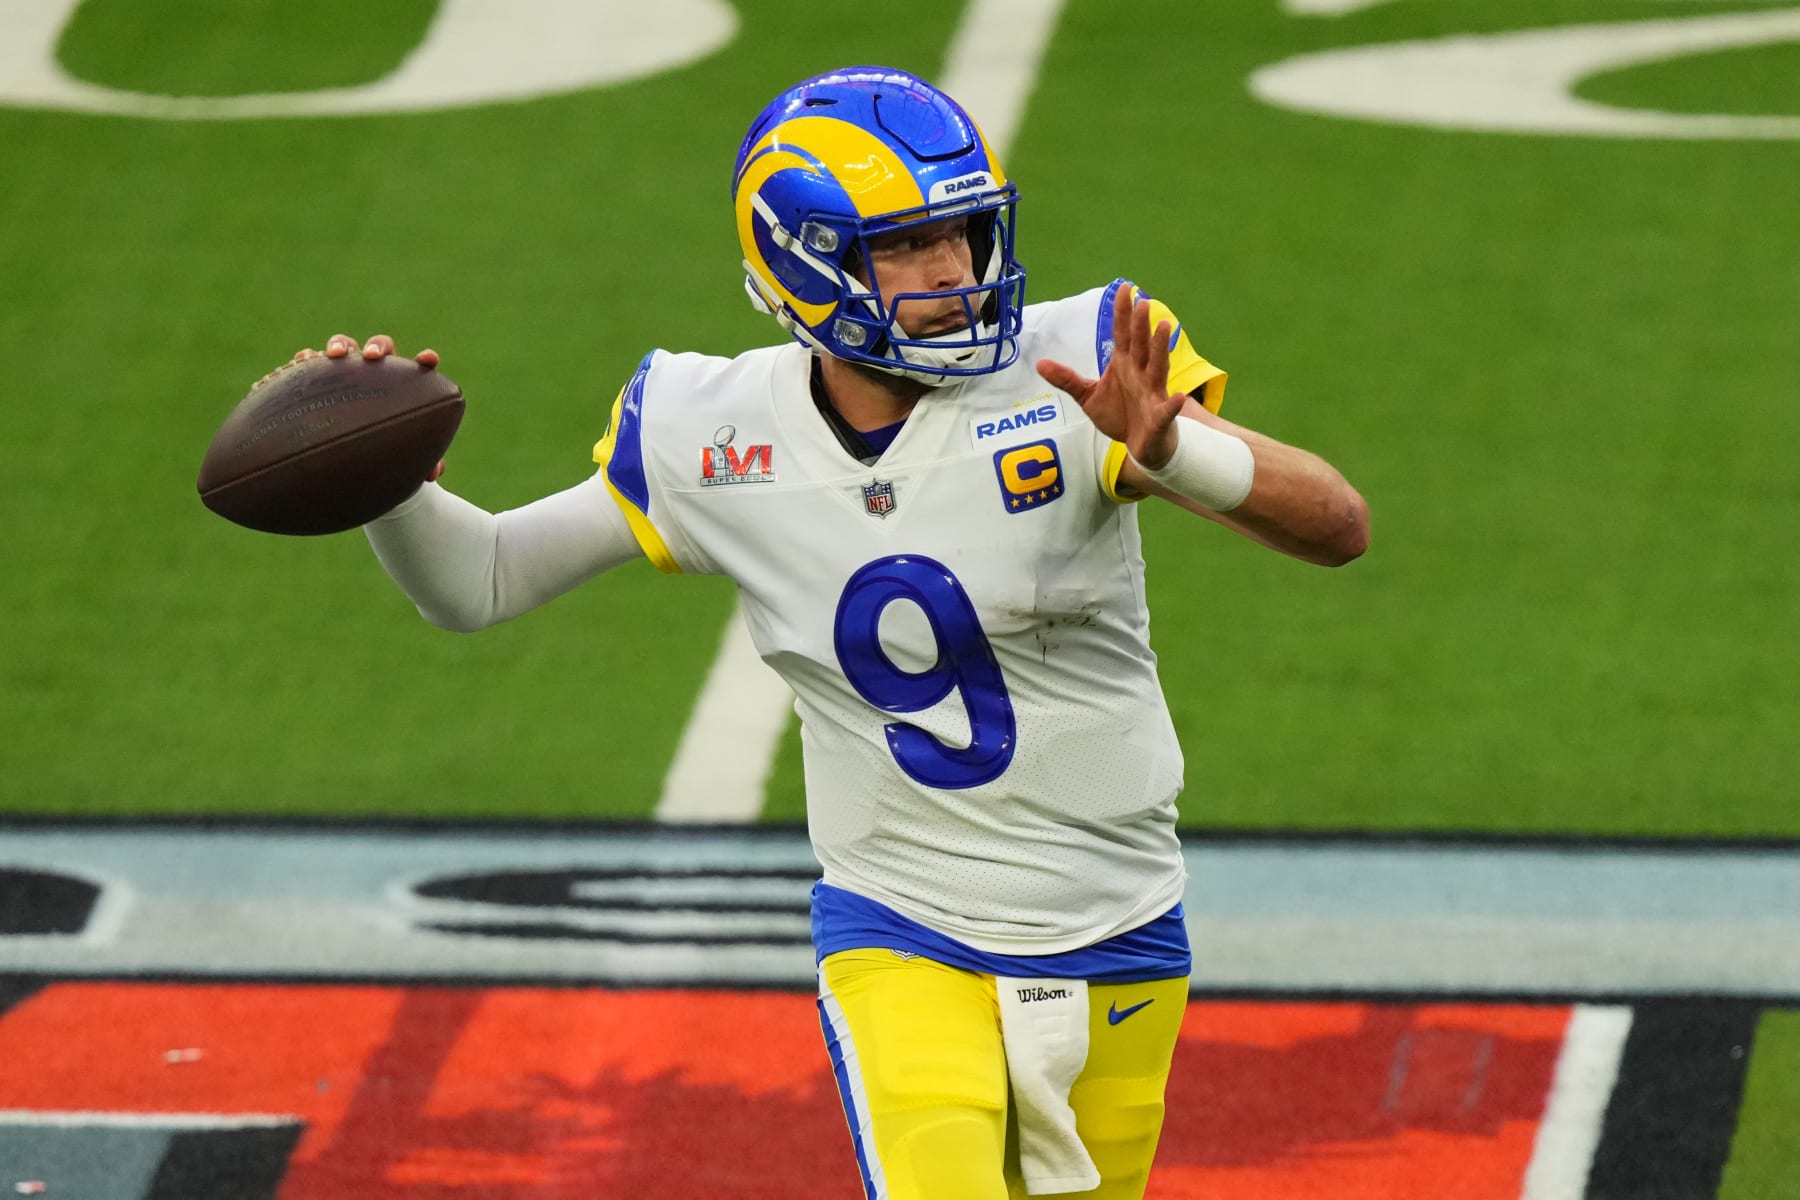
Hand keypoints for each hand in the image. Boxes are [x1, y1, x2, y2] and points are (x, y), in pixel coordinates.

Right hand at [286, 333, 447, 481]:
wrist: (347, 458)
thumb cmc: (383, 453)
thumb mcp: (402, 458)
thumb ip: (421, 462)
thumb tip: (433, 472)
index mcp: (402, 387)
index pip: (418, 368)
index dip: (425, 360)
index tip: (428, 359)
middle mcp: (375, 374)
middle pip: (381, 348)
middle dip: (378, 346)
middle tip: (372, 357)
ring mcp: (347, 372)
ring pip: (345, 346)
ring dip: (341, 344)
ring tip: (336, 355)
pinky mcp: (319, 378)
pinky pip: (311, 361)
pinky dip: (308, 356)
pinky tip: (303, 360)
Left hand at [1035, 287, 1184, 469]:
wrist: (1141, 445)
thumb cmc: (1118, 415)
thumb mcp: (1088, 396)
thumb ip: (1067, 380)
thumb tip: (1040, 364)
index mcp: (1124, 364)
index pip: (1123, 334)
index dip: (1122, 313)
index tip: (1124, 289)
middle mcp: (1141, 373)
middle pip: (1140, 345)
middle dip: (1140, 325)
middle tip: (1142, 302)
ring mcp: (1152, 393)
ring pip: (1158, 367)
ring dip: (1161, 349)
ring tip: (1165, 328)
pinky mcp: (1159, 417)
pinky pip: (1166, 410)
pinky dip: (1172, 404)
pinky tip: (1179, 397)